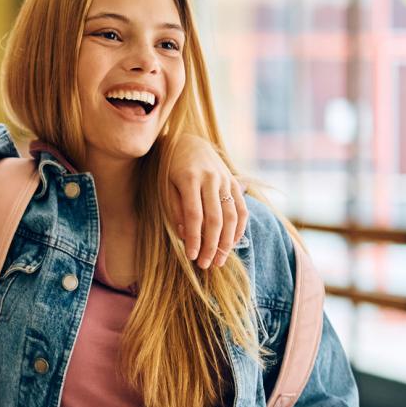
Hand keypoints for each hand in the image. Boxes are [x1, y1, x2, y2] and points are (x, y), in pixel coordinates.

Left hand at [166, 134, 247, 269]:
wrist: (187, 141)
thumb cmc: (169, 168)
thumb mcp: (164, 185)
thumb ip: (174, 208)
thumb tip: (185, 235)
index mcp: (189, 179)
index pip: (194, 216)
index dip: (194, 238)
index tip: (191, 256)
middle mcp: (211, 179)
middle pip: (215, 219)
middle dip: (211, 245)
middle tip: (206, 265)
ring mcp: (225, 180)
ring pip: (232, 216)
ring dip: (227, 242)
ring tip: (219, 260)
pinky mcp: (234, 182)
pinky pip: (241, 209)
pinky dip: (239, 228)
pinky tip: (232, 244)